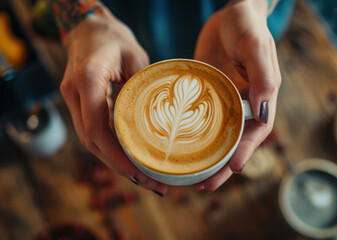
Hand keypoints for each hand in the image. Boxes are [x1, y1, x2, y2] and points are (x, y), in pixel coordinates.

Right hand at [60, 9, 166, 194]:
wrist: (88, 28)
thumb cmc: (114, 38)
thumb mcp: (136, 56)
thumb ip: (143, 87)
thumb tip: (160, 122)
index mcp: (88, 78)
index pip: (97, 127)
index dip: (116, 155)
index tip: (140, 172)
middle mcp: (74, 93)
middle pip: (92, 141)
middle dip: (119, 166)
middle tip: (150, 182)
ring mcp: (73, 100)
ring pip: (90, 141)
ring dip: (115, 162)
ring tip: (144, 178)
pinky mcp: (79, 105)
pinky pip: (93, 132)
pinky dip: (110, 150)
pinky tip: (130, 160)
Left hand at [193, 0, 280, 191]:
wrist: (228, 13)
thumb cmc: (246, 25)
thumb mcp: (255, 45)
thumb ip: (263, 76)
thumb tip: (263, 112)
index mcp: (260, 97)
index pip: (256, 131)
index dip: (245, 151)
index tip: (233, 168)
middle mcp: (242, 104)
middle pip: (234, 142)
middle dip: (222, 166)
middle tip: (205, 187)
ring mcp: (223, 101)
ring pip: (215, 137)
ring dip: (205, 158)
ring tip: (190, 179)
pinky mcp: (206, 95)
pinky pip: (198, 120)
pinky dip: (191, 137)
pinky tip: (177, 148)